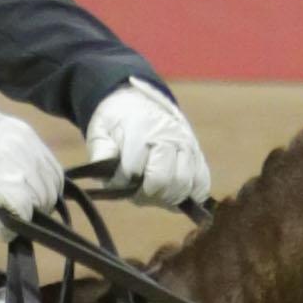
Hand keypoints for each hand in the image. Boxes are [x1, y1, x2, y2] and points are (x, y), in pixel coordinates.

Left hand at [80, 80, 213, 211]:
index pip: (133, 170)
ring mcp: (188, 146)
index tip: (117, 180)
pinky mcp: (198, 156)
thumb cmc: (118, 124)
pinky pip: (202, 183)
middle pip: (163, 180)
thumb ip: (101, 151)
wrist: (139, 105)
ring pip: (184, 184)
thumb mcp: (100, 131)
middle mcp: (169, 136)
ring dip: (167, 197)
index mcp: (141, 129)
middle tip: (138, 191)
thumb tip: (108, 169)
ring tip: (154, 192)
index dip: (122, 182)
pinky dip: (190, 195)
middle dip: (147, 193)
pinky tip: (174, 195)